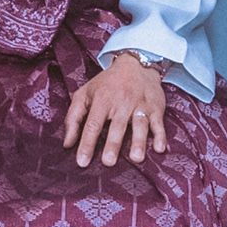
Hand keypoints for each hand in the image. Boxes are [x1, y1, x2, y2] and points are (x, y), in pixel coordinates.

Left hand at [62, 50, 168, 167]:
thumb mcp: (84, 94)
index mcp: (102, 99)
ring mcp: (140, 105)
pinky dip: (160, 136)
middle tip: (108, 162)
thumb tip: (67, 144)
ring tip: (136, 159)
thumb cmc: (106, 84)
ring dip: (138, 142)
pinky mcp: (156, 108)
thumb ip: (73, 118)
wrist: (136, 64)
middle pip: (117, 126)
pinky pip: (158, 123)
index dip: (87, 143)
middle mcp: (122, 102)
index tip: (82, 162)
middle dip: (112, 144)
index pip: (93, 124)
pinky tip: (159, 149)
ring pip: (139, 125)